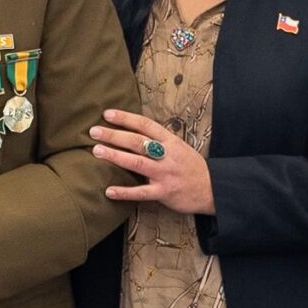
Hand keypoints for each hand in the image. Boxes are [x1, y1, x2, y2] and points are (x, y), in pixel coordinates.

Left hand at [92, 110, 213, 214]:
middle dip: (114, 135)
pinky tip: (109, 191)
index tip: (108, 114)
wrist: (214, 189)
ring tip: (97, 151)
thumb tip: (135, 131)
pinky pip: (141, 193)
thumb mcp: (179, 147)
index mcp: (170, 141)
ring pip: (137, 163)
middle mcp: (166, 155)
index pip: (146, 125)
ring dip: (116, 156)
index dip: (126, 118)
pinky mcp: (164, 192)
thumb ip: (159, 141)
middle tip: (94, 131)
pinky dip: (125, 192)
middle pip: (137, 142)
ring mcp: (165, 174)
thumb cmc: (192, 167)